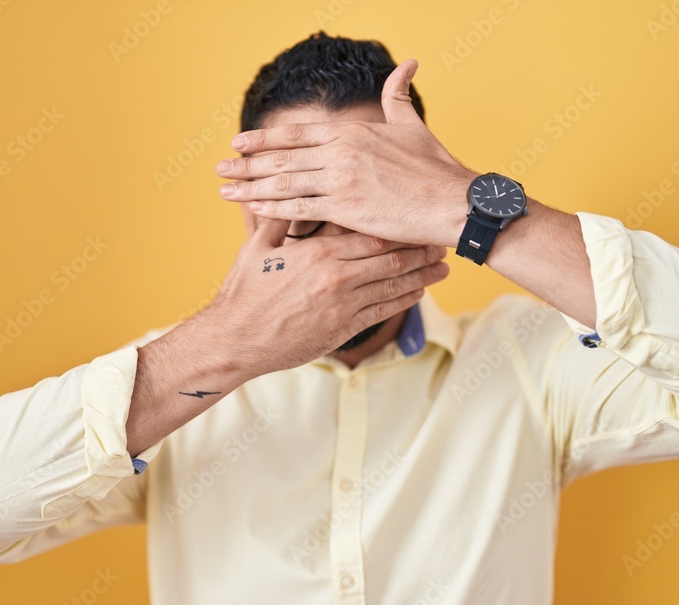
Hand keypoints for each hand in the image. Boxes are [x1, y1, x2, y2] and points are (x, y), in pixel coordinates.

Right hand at [197, 219, 447, 375]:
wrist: (235, 339)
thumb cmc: (244, 292)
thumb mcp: (257, 248)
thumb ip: (280, 219)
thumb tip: (289, 191)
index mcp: (318, 253)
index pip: (369, 232)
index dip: (397, 224)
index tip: (416, 216)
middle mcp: (336, 277)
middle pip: (389, 257)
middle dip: (419, 248)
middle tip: (440, 238)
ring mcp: (342, 305)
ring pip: (393, 285)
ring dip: (421, 275)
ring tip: (443, 267)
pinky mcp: (341, 329)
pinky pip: (382, 312)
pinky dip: (403, 301)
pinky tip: (418, 292)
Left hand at [215, 60, 477, 246]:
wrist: (453, 201)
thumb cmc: (435, 167)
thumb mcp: (412, 125)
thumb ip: (398, 96)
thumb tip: (407, 63)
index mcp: (350, 132)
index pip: (296, 134)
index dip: (264, 138)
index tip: (239, 143)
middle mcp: (340, 152)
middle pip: (281, 157)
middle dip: (246, 164)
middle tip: (218, 170)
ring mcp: (341, 180)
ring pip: (284, 182)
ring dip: (250, 187)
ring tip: (225, 192)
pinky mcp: (346, 209)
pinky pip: (300, 208)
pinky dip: (273, 208)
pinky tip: (253, 210)